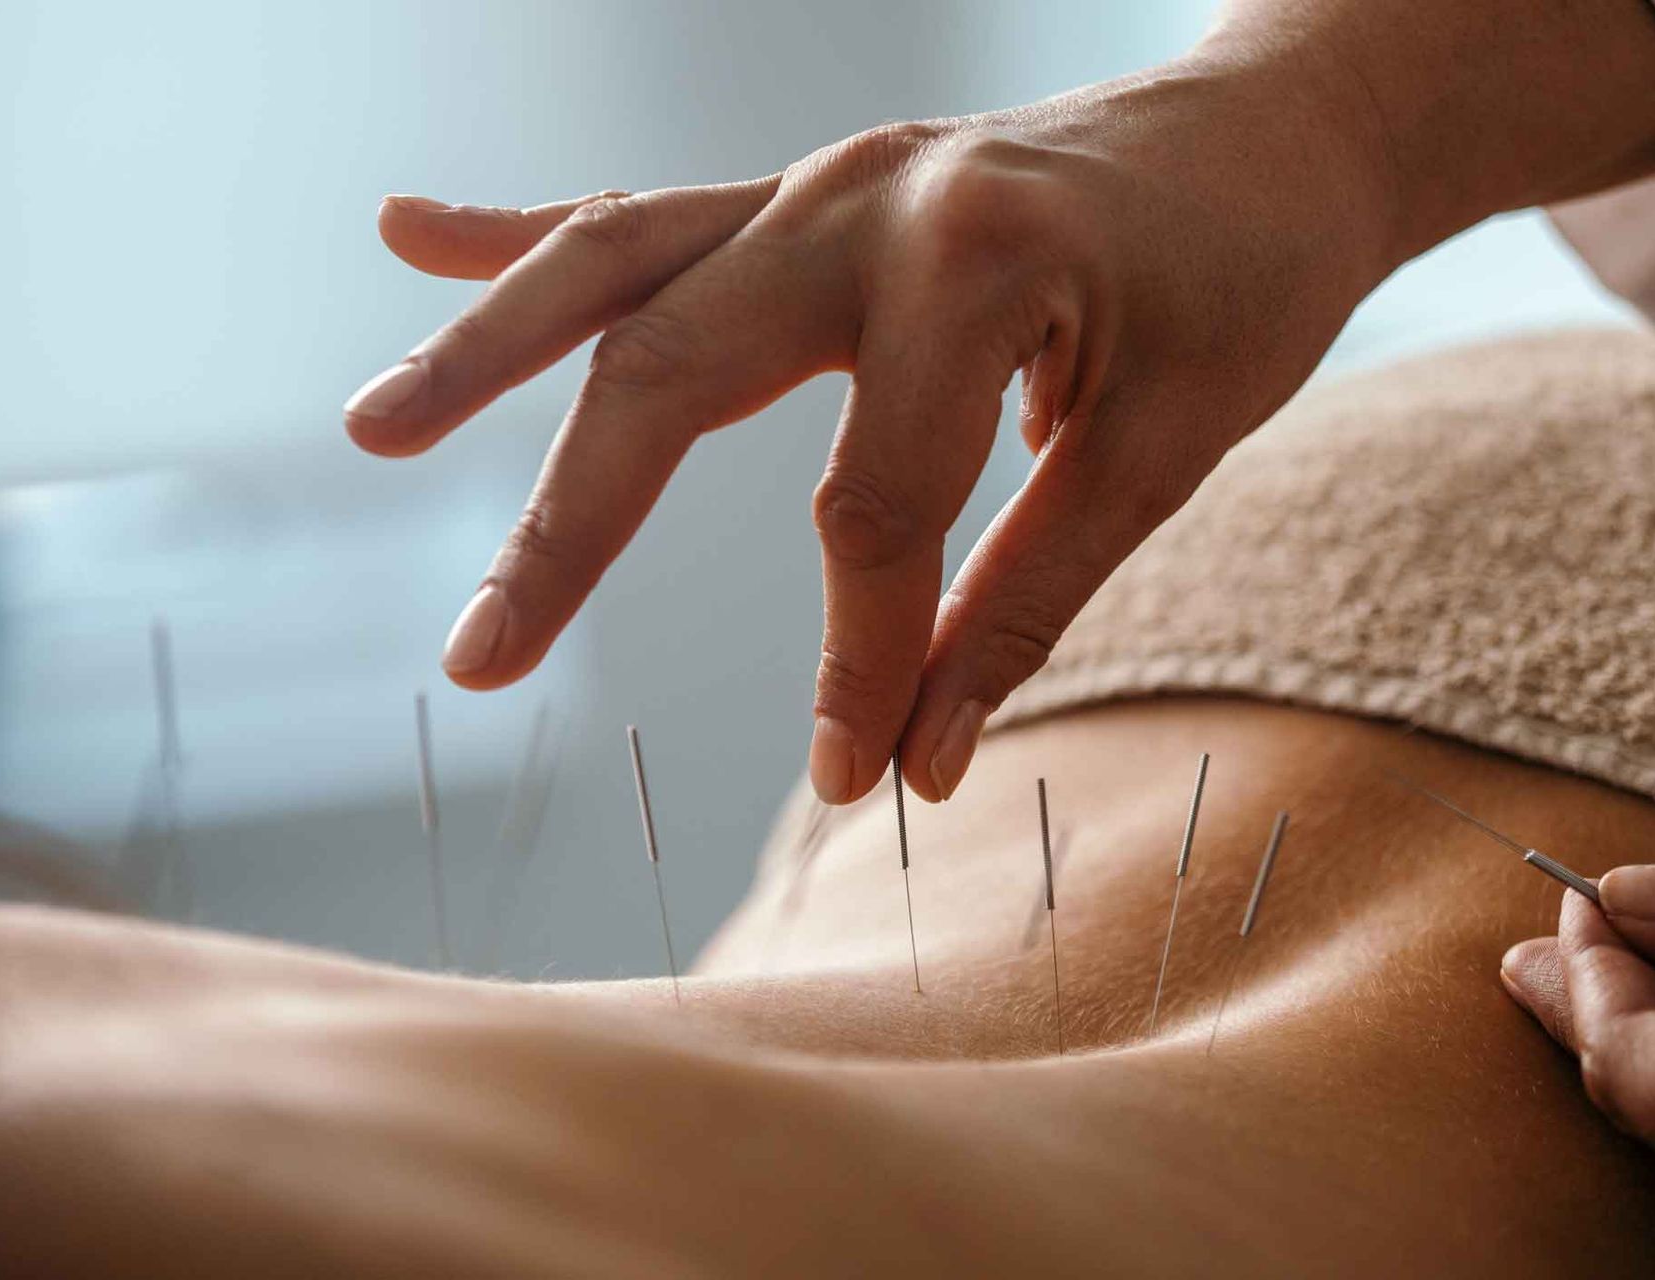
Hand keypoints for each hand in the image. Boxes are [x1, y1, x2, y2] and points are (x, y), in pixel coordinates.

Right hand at [344, 2, 1654, 805]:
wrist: (1282, 133)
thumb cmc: (1248, 283)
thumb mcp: (1166, 448)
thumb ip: (1027, 604)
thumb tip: (924, 761)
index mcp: (973, 259)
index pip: (869, 506)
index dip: (859, 660)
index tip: (858, 780)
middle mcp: (867, 198)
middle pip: (673, 374)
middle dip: (571, 531)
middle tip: (477, 662)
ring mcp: (827, 180)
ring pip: (622, 270)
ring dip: (487, 348)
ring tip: (373, 430)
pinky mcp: (816, 191)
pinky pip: (655, 215)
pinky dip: (532, 235)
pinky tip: (413, 231)